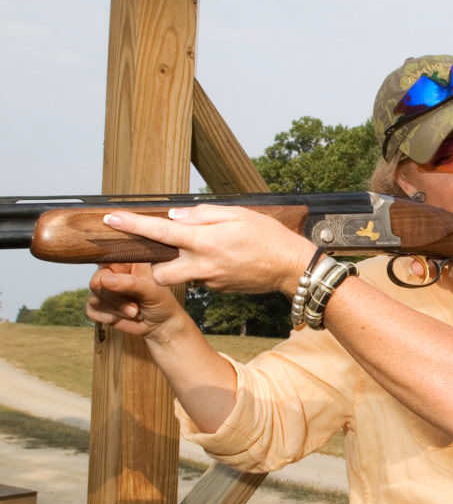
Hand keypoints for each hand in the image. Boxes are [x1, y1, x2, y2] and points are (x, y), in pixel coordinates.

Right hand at [86, 262, 184, 338]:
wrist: (160, 325)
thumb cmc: (160, 302)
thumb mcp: (152, 291)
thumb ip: (131, 283)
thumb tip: (104, 280)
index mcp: (126, 260)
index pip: (106, 257)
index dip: (108, 270)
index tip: (116, 280)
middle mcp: (111, 271)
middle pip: (96, 281)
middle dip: (116, 299)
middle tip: (135, 308)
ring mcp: (102, 287)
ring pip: (94, 298)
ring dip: (117, 310)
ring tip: (135, 311)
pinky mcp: (96, 304)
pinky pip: (92, 311)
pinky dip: (109, 318)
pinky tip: (123, 316)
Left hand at [101, 205, 315, 294]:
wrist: (291, 267)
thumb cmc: (268, 237)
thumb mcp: (238, 214)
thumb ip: (203, 213)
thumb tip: (176, 215)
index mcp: (205, 240)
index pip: (160, 231)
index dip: (132, 225)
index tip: (110, 219)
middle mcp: (203, 264)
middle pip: (159, 272)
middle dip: (153, 265)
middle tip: (161, 251)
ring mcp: (211, 281)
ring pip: (180, 277)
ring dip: (180, 266)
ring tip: (201, 252)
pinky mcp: (220, 290)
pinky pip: (201, 279)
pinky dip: (203, 270)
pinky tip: (224, 261)